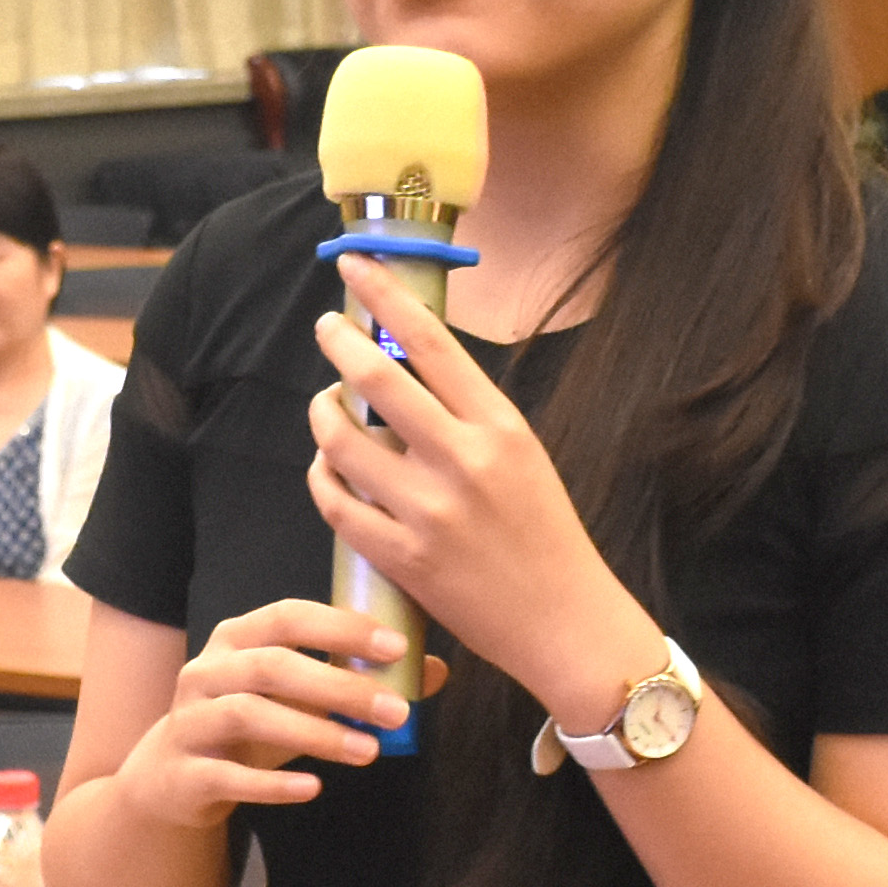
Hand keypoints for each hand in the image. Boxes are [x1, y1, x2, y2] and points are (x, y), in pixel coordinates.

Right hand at [115, 595, 411, 835]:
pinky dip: (273, 785)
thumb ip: (356, 682)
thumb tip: (431, 672)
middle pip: (273, 666)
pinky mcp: (184, 771)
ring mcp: (190, 719)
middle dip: (340, 686)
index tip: (395, 648)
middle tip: (397, 711)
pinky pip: (228, 775)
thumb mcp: (298, 700)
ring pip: (250, 714)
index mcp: (237, 638)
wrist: (173, 778)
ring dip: (315, 733)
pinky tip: (313, 788)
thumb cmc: (249, 727)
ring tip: (369, 751)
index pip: (288, 617)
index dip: (341, 628)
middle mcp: (207, 670)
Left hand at [305, 304, 651, 713]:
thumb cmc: (543, 534)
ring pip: (343, 442)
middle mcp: (464, 461)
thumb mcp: (523, 455)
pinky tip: (327, 468)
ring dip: (323, 415)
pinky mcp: (403, 558)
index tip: (355, 266)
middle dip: (340, 343)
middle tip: (328, 330)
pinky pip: (337, 503)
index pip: (430, 341)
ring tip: (326, 407)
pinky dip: (322, 477)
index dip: (383, 295)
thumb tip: (406, 368)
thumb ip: (468, 415)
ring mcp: (430, 512)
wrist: (564, 621)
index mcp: (500, 426)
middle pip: (377, 380)